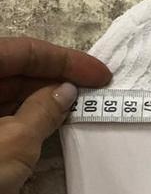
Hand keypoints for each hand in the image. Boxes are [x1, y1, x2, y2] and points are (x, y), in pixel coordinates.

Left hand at [0, 36, 111, 193]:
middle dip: (53, 76)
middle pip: (12, 68)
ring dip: (41, 96)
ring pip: (5, 91)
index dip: (64, 59)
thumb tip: (66, 91)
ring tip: (76, 106)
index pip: (21, 51)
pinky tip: (49, 121)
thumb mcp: (16, 142)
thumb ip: (43, 110)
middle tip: (92, 90)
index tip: (98, 74)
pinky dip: (24, 113)